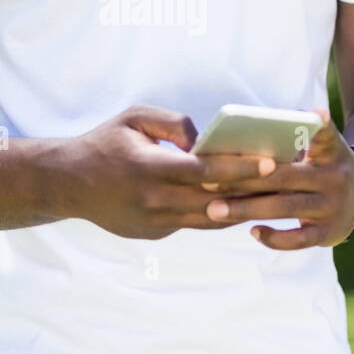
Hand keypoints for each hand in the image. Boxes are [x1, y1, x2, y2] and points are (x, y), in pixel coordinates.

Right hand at [61, 104, 278, 239]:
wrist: (68, 183)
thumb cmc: (105, 143)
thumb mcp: (134, 118)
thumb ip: (173, 124)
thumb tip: (205, 141)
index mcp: (150, 168)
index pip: (206, 171)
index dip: (240, 167)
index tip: (271, 162)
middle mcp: (154, 201)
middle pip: (215, 200)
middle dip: (252, 191)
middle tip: (285, 181)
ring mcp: (154, 223)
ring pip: (209, 219)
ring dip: (241, 209)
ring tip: (271, 196)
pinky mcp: (154, 235)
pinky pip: (192, 224)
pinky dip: (216, 215)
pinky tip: (239, 205)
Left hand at [198, 109, 353, 250]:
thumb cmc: (326, 166)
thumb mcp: (324, 148)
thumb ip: (296, 141)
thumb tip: (244, 136)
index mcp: (330, 151)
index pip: (325, 134)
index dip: (319, 124)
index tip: (312, 113)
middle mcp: (333, 178)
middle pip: (283, 177)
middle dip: (243, 179)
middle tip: (208, 180)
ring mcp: (331, 207)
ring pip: (284, 208)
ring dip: (246, 209)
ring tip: (214, 209)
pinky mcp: (328, 233)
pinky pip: (297, 239)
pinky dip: (274, 237)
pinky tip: (252, 231)